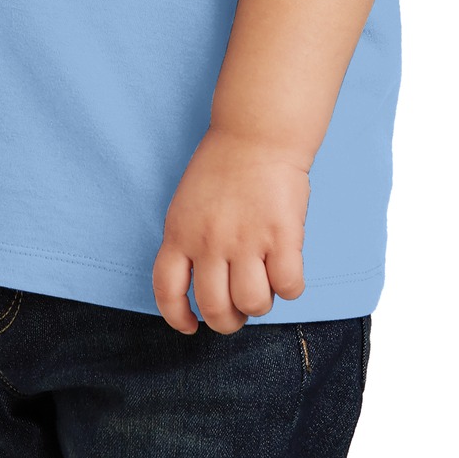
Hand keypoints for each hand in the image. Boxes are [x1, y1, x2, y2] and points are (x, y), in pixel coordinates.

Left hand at [151, 126, 309, 334]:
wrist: (257, 132)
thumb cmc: (223, 164)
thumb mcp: (187, 203)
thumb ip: (189, 242)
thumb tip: (202, 287)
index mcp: (180, 232)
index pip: (167, 290)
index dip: (178, 317)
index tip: (191, 325)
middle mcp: (209, 241)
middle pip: (215, 309)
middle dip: (229, 320)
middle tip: (239, 307)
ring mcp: (246, 239)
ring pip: (253, 304)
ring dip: (261, 302)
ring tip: (265, 279)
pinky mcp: (282, 235)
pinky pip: (289, 286)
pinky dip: (291, 286)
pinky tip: (288, 268)